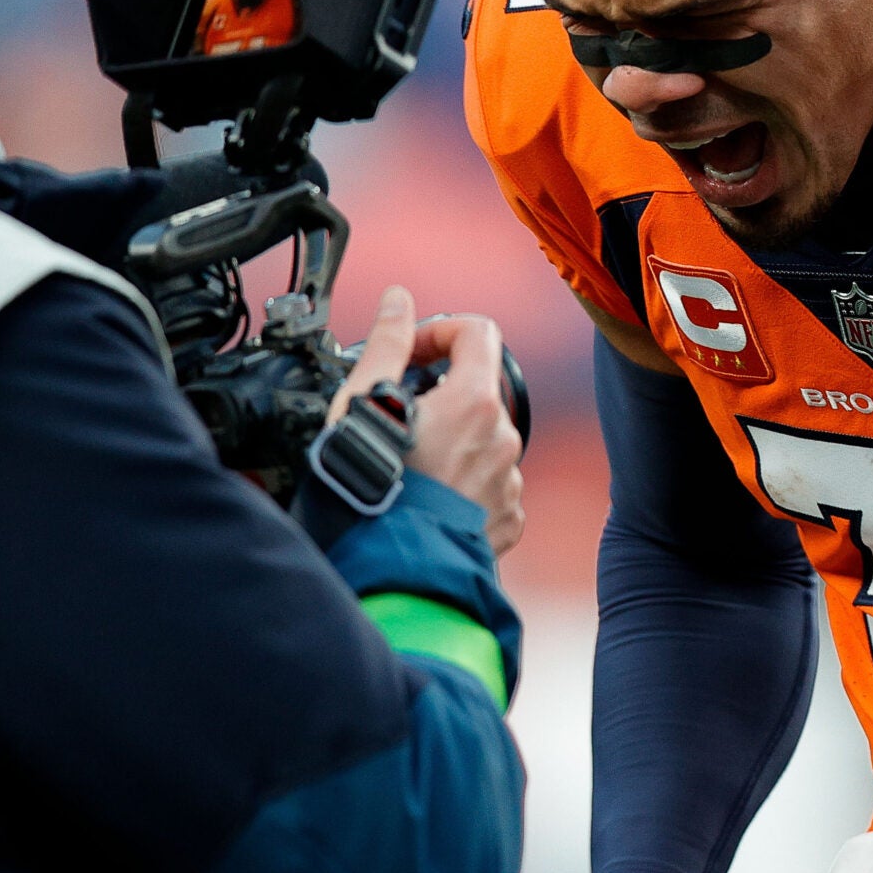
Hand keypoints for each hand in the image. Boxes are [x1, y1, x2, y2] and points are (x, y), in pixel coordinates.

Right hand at [332, 291, 524, 555]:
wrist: (387, 571)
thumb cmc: (369, 490)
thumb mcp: (364, 404)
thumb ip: (388, 343)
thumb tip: (399, 301)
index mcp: (475, 402)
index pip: (478, 333)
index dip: (439, 332)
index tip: (409, 353)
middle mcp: (503, 440)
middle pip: (478, 390)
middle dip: (439, 392)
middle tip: (395, 414)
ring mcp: (508, 483)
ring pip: (483, 441)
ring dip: (450, 442)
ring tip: (405, 467)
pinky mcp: (506, 522)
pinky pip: (489, 487)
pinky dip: (461, 483)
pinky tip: (424, 498)